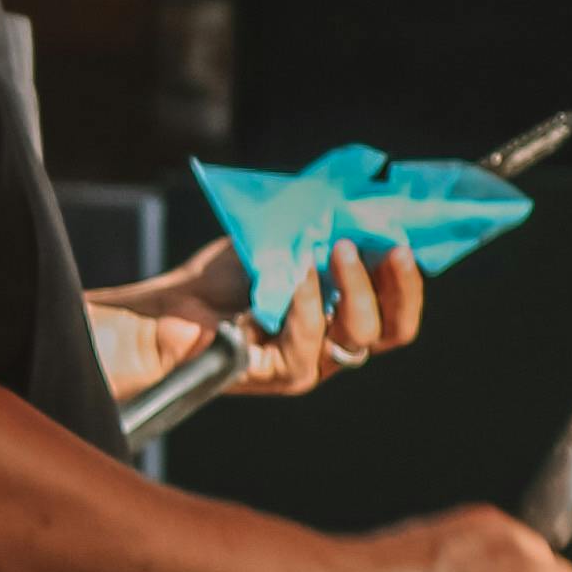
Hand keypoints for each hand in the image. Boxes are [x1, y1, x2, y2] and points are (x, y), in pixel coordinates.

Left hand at [89, 235, 425, 404]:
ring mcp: (307, 365)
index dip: (408, 281)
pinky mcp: (276, 376)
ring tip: (337, 249)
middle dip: (397, 287)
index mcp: (339, 317)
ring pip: (357, 339)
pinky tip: (299, 275)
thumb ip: (320, 228)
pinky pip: (308, 345)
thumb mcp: (280, 241)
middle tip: (390, 246)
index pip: (394, 311)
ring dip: (355, 289)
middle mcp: (330, 346)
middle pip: (390, 332)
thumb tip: (361, 196)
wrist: (164, 312)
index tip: (404, 240)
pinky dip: (308, 305)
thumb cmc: (219, 279)